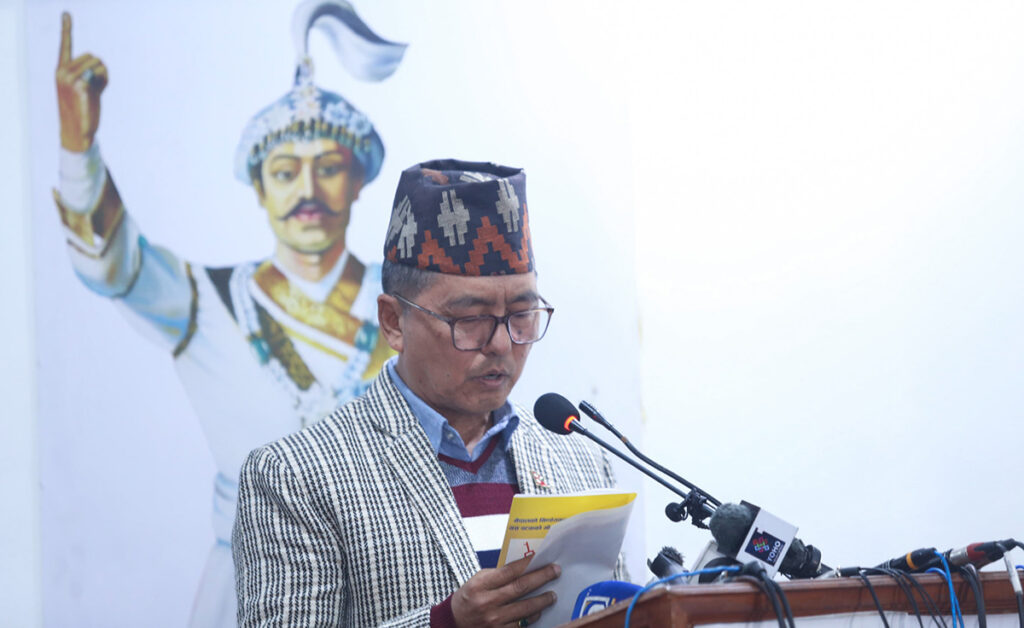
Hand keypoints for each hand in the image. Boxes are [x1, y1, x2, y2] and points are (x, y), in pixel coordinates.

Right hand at [55, 12, 106, 151]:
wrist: (78, 131)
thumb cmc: (83, 108)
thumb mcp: (84, 87)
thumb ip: (89, 73)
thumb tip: (100, 65)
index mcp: (61, 70)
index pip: (65, 46)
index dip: (66, 29)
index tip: (66, 13)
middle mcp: (62, 71)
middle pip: (92, 56)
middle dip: (99, 70)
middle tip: (95, 86)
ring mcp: (69, 78)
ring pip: (98, 64)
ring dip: (103, 76)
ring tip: (95, 91)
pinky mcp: (80, 85)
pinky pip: (101, 73)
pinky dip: (104, 82)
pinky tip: (98, 93)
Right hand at [450, 557, 560, 627]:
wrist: (454, 622)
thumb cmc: (468, 598)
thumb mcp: (477, 581)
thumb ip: (497, 575)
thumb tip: (524, 567)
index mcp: (480, 585)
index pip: (509, 571)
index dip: (527, 563)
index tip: (541, 557)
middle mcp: (487, 602)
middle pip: (521, 587)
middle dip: (542, 578)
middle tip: (555, 571)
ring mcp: (494, 620)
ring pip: (525, 608)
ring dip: (543, 600)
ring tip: (552, 594)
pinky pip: (522, 624)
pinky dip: (532, 616)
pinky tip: (539, 611)